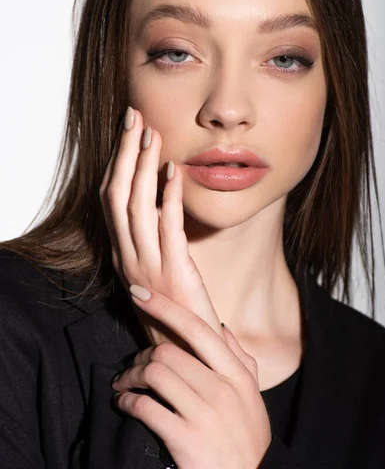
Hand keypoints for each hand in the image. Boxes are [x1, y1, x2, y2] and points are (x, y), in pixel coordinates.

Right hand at [99, 107, 223, 351]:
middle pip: (118, 195)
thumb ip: (156, 236)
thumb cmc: (175, 309)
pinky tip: (175, 171)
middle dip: (125, 153)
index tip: (128, 130)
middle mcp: (128, 257)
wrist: (187, 354)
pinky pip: (169, 228)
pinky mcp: (174, 274)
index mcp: (124, 253)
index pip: (111, 199)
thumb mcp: (157, 268)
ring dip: (142, 167)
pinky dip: (170, 197)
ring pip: (136, 207)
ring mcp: (148, 266)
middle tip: (134, 117)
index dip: (117, 162)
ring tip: (152, 134)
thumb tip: (163, 199)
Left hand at [112, 287, 271, 468]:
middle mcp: (222, 388)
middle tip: (132, 368)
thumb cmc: (247, 437)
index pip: (197, 327)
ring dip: (129, 378)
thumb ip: (239, 358)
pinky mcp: (186, 438)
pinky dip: (128, 403)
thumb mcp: (252, 394)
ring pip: (154, 375)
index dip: (165, 307)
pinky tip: (126, 405)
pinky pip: (146, 408)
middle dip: (140, 357)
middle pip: (167, 351)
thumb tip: (221, 327)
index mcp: (237, 373)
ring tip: (124, 386)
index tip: (139, 293)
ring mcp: (205, 413)